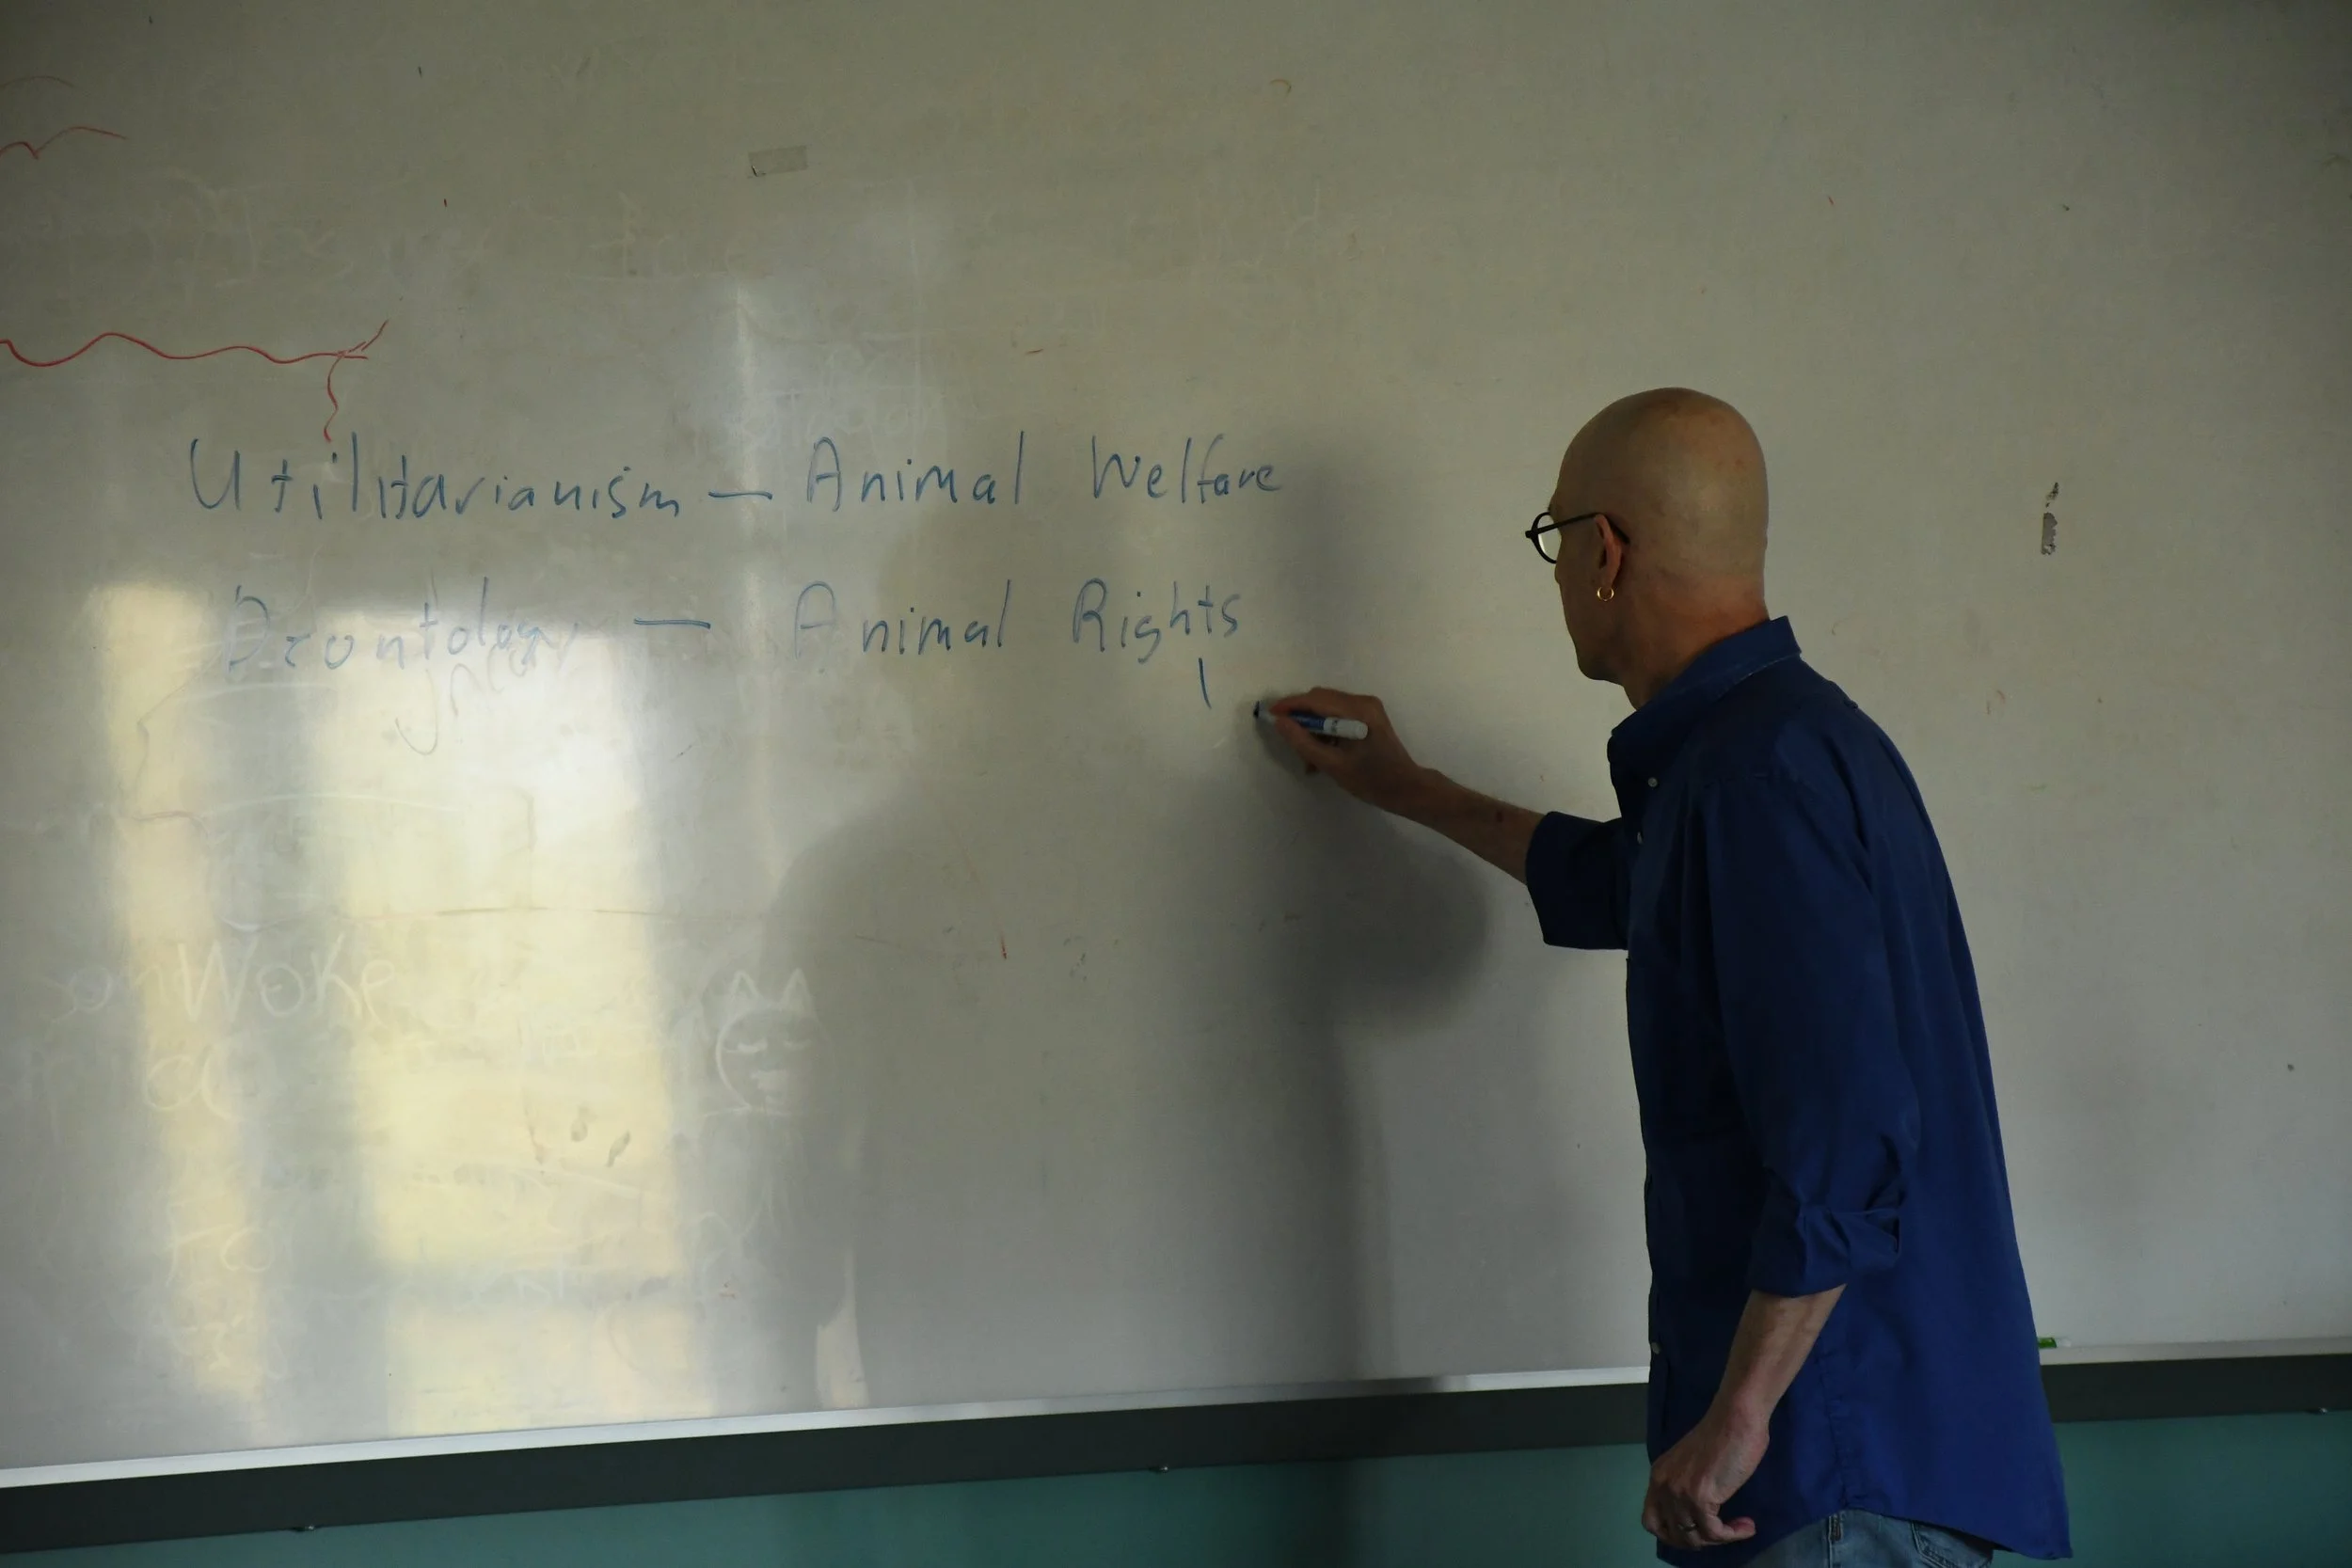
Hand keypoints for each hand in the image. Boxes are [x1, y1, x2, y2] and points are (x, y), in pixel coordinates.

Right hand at [1264, 688, 1433, 816]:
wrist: (1406, 788)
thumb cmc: (1371, 781)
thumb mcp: (1332, 765)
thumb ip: (1303, 742)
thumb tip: (1280, 722)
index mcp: (1358, 711)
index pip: (1315, 700)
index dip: (1290, 705)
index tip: (1271, 715)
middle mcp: (1364, 701)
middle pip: (1321, 699)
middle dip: (1302, 717)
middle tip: (1291, 742)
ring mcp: (1368, 706)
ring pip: (1328, 706)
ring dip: (1314, 726)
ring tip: (1308, 757)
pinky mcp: (1369, 714)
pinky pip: (1338, 713)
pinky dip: (1326, 729)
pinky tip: (1322, 752)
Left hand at [1641, 1406, 1766, 1550]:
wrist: (1735, 1417)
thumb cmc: (1723, 1434)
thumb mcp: (1692, 1464)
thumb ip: (1686, 1485)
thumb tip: (1696, 1515)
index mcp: (1659, 1475)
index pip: (1651, 1520)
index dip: (1672, 1535)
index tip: (1696, 1533)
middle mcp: (1662, 1485)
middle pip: (1670, 1534)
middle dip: (1696, 1541)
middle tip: (1720, 1534)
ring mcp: (1679, 1492)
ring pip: (1693, 1537)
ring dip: (1719, 1539)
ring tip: (1739, 1528)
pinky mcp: (1699, 1497)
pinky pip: (1714, 1532)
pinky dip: (1733, 1535)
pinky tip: (1747, 1526)